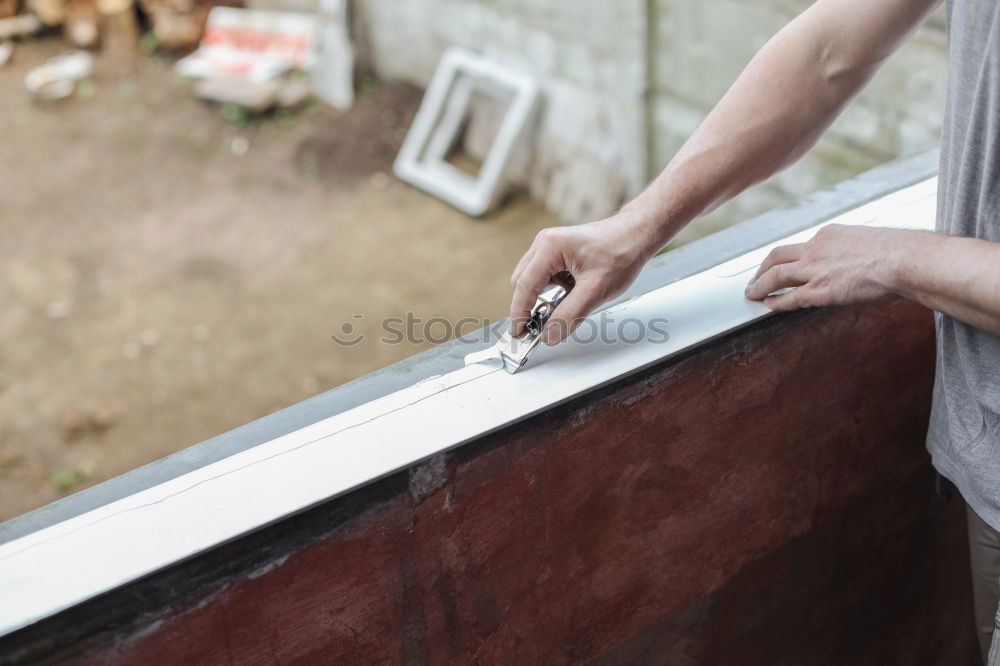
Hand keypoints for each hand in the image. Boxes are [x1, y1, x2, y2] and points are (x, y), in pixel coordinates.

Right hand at [509, 213, 657, 343]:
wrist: (637, 235)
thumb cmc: (621, 251)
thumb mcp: (596, 290)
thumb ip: (570, 314)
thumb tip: (549, 335)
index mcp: (550, 247)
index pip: (525, 286)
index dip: (520, 313)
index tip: (519, 333)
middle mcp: (545, 244)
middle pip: (524, 284)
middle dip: (534, 306)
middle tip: (547, 325)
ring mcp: (550, 247)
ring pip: (535, 282)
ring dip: (547, 299)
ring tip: (571, 303)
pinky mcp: (557, 254)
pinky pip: (546, 278)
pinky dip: (555, 292)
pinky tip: (575, 294)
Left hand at [744, 223, 909, 309]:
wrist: (905, 259)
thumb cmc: (899, 253)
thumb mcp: (868, 243)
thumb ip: (853, 252)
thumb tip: (856, 265)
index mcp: (829, 234)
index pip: (801, 246)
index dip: (788, 258)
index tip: (781, 265)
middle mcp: (816, 248)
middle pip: (777, 256)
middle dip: (762, 268)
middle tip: (755, 278)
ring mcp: (815, 269)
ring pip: (775, 275)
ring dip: (760, 285)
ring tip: (751, 293)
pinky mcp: (820, 290)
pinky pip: (789, 297)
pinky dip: (775, 302)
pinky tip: (767, 306)